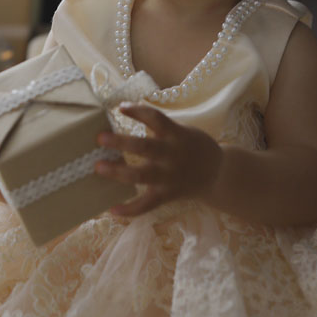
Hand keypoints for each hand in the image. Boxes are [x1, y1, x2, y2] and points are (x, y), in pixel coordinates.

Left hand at [95, 102, 222, 216]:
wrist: (218, 174)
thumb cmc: (193, 146)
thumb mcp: (182, 130)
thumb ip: (160, 127)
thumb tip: (128, 114)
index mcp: (176, 135)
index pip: (156, 118)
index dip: (138, 111)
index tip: (121, 107)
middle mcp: (172, 155)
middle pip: (144, 147)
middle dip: (121, 142)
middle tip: (100, 138)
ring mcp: (169, 177)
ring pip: (140, 175)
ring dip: (118, 172)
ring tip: (98, 166)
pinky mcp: (167, 195)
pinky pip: (147, 205)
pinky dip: (130, 209)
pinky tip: (112, 209)